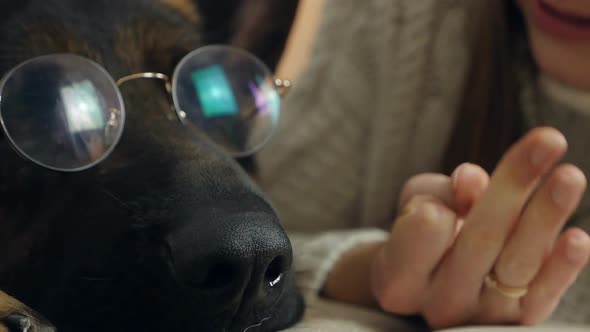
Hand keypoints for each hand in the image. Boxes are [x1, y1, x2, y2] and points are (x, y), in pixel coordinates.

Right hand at [371, 127, 589, 328]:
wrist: (432, 283)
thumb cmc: (420, 234)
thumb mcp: (415, 205)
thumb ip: (437, 192)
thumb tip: (473, 181)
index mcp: (399, 279)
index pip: (424, 232)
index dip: (441, 203)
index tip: (453, 185)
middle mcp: (438, 304)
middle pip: (480, 239)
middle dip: (513, 186)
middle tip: (549, 140)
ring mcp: (480, 316)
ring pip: (516, 264)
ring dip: (545, 218)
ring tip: (569, 176)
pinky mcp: (517, 322)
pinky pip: (542, 296)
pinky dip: (561, 268)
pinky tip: (577, 239)